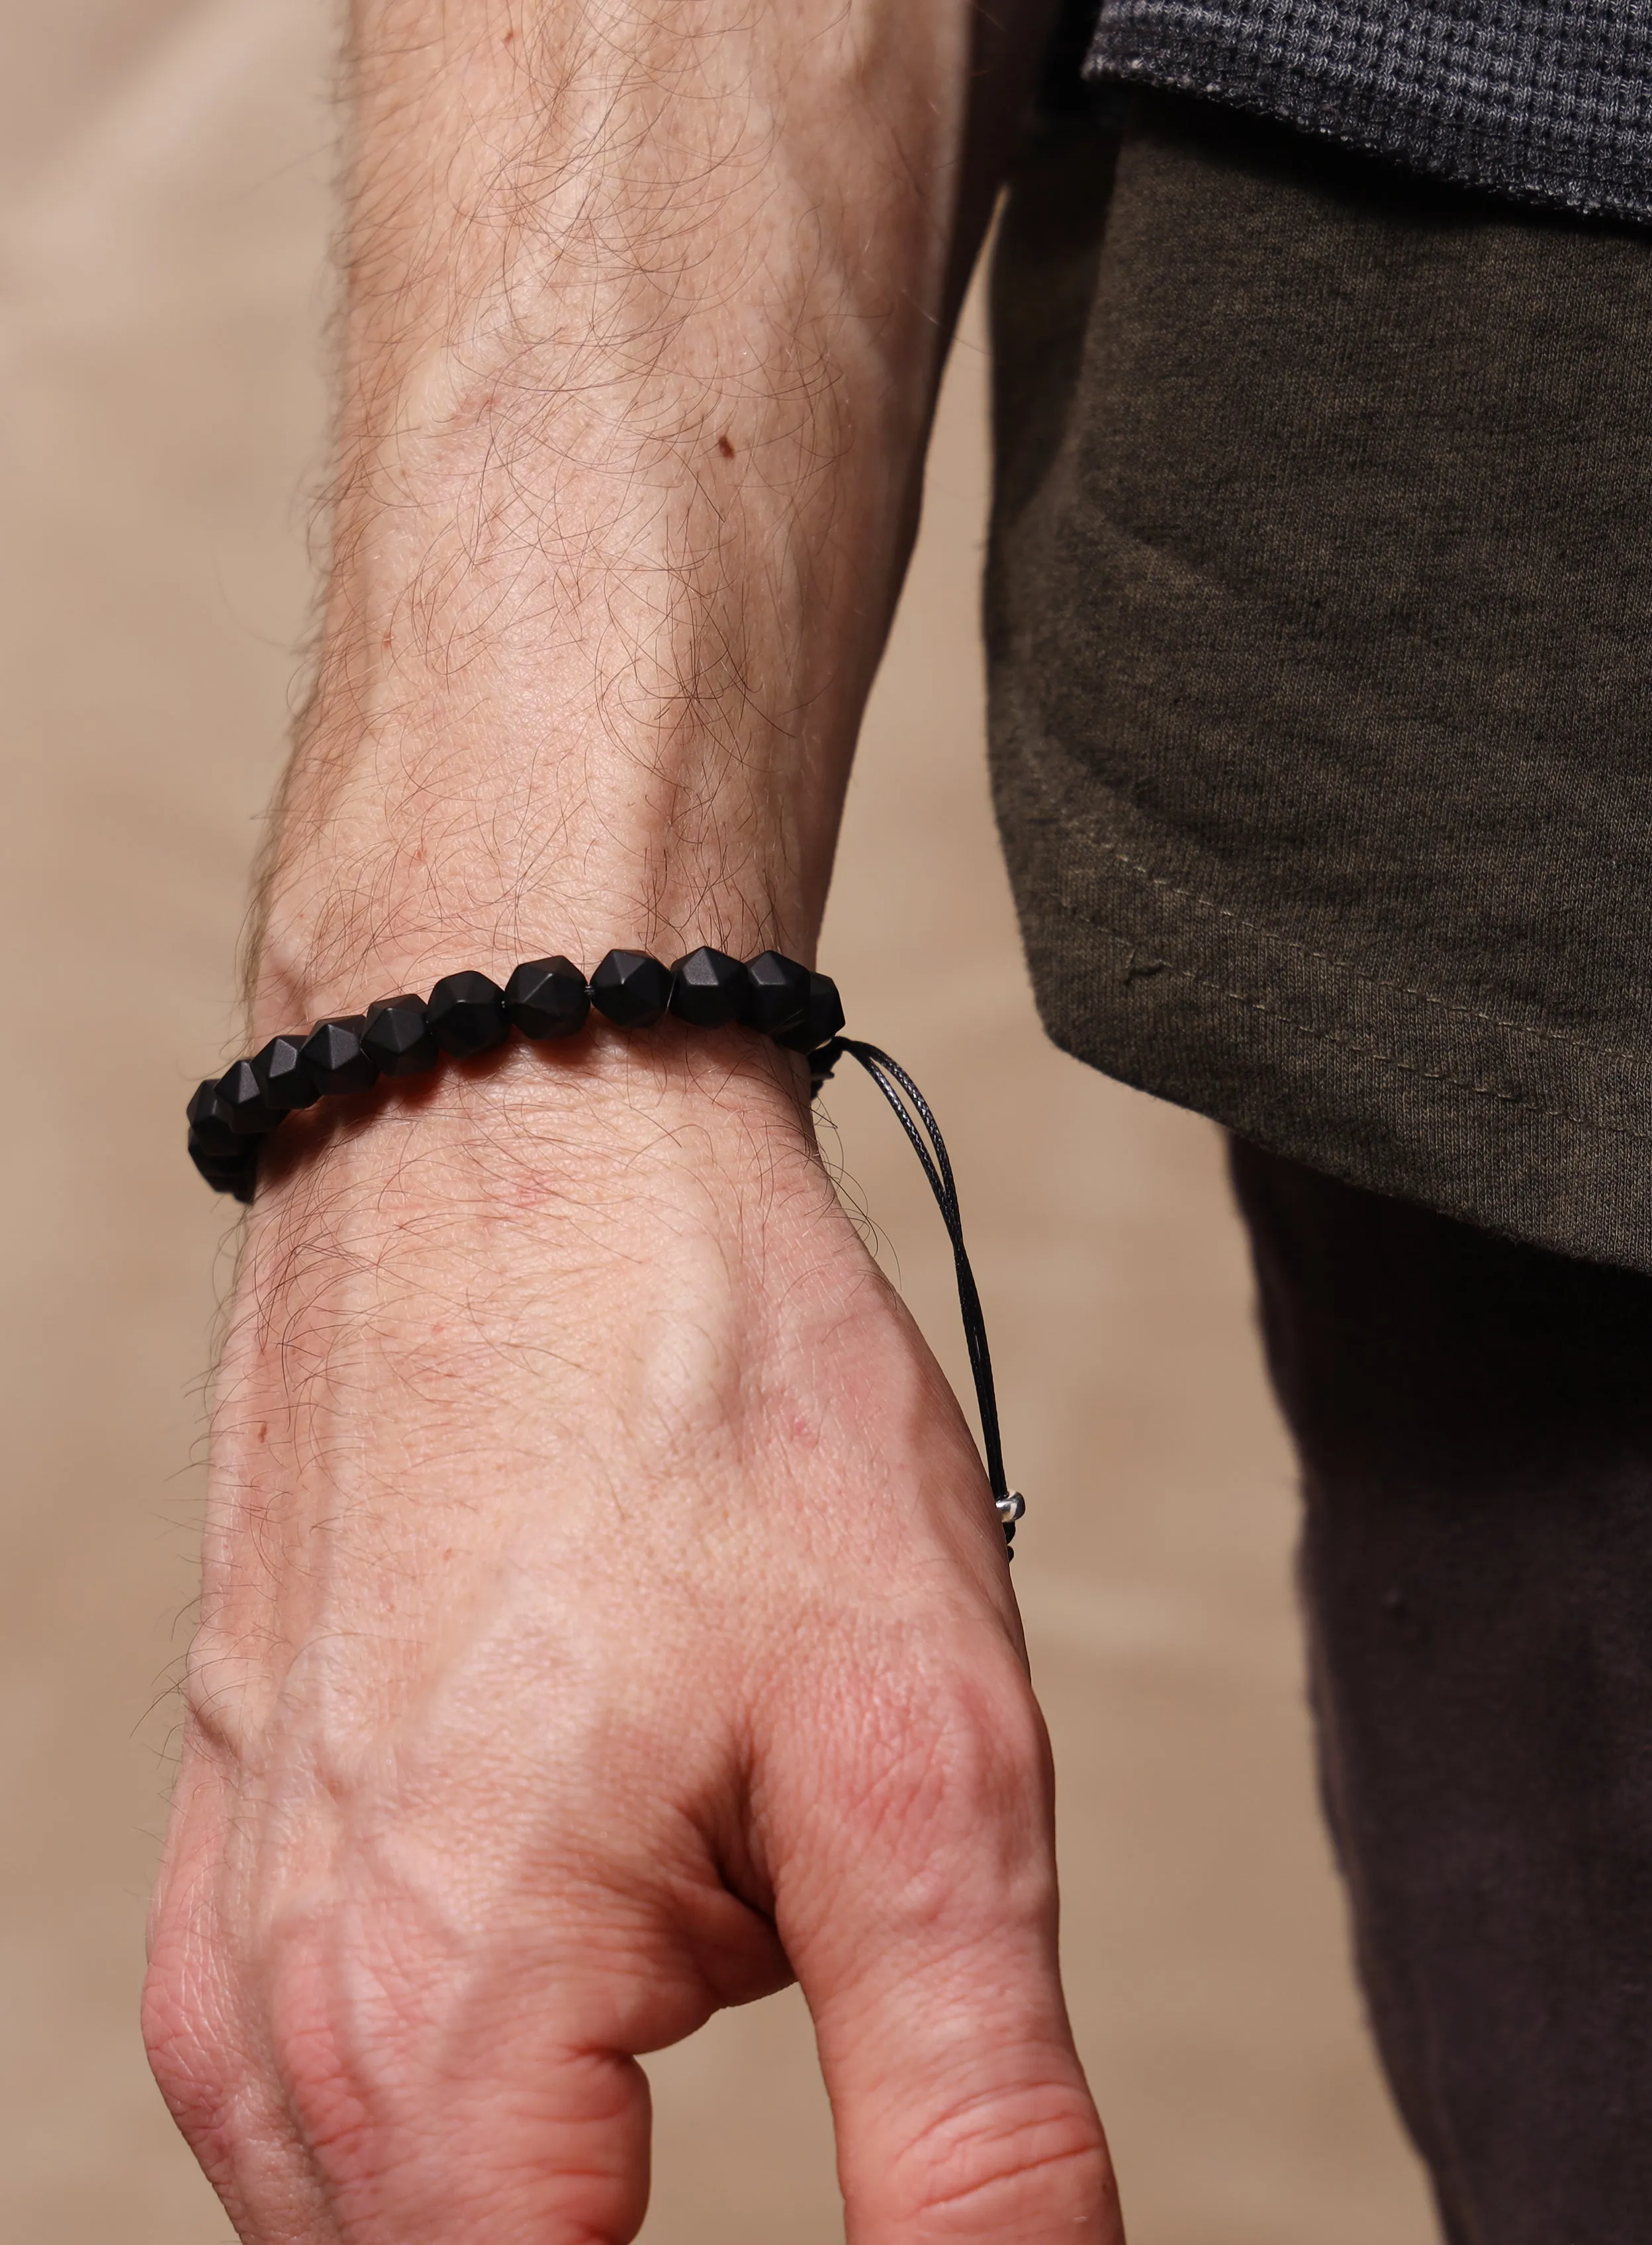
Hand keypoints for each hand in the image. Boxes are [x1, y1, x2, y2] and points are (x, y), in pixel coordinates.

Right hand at [145, 1036, 1120, 2240]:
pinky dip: (504, 2050)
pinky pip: (353, 2066)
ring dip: (581, 2154)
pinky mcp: (242, 1838)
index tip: (884, 2184)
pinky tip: (613, 1861)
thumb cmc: (707, 1395)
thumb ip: (967, 2138)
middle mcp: (275, 2031)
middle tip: (797, 1952)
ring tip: (716, 1881)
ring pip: (421, 2200)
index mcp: (427, 2050)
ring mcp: (235, 1930)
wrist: (528, 1130)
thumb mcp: (919, 1773)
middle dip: (651, 2228)